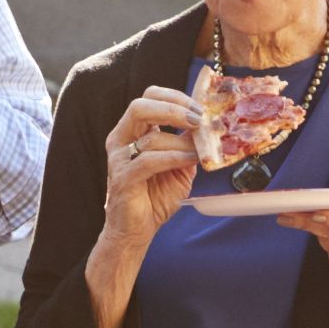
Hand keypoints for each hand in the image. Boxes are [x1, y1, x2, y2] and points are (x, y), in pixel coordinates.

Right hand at [99, 85, 203, 245]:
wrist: (136, 230)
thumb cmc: (155, 197)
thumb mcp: (179, 165)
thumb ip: (188, 145)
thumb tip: (208, 127)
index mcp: (134, 131)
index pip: (149, 97)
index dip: (175, 98)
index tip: (199, 109)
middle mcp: (122, 139)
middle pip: (140, 106)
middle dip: (173, 108)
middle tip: (197, 120)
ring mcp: (119, 158)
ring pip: (148, 135)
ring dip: (180, 142)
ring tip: (199, 150)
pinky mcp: (123, 178)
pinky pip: (148, 161)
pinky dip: (172, 158)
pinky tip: (188, 161)